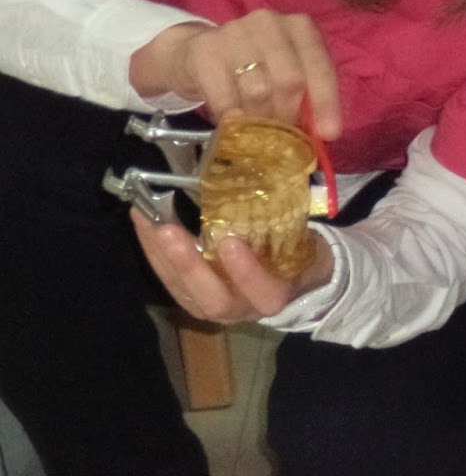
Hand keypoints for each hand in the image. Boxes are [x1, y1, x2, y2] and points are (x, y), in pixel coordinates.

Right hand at [129, 9, 341, 138]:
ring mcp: (235, 32)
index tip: (328, 134)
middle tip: (281, 136)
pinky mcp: (205, 49)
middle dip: (289, 114)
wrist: (196, 53)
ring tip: (256, 129)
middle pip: (289, 80)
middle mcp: (269, 22)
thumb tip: (322, 134)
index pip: (320, 64)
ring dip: (260, 120)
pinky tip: (232, 124)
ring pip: (258, 91)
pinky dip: (232, 120)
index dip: (326, 101)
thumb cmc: (253, 67)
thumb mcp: (285, 72)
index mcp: (299, 26)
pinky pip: (224, 98)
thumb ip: (306, 94)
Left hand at [132, 212, 334, 323]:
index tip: (231, 242)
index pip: (264, 292)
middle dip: (188, 266)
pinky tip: (143, 221)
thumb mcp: (302, 242)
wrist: (290, 281)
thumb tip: (271, 175)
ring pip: (182, 290)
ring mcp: (211, 306)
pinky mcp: (190, 298)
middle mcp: (242, 309)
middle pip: (213, 300)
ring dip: (161, 256)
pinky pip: (168, 279)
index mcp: (275, 295)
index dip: (247, 272)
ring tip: (146, 220)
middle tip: (168, 231)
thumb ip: (286, 225)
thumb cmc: (296, 254)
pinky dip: (153, 251)